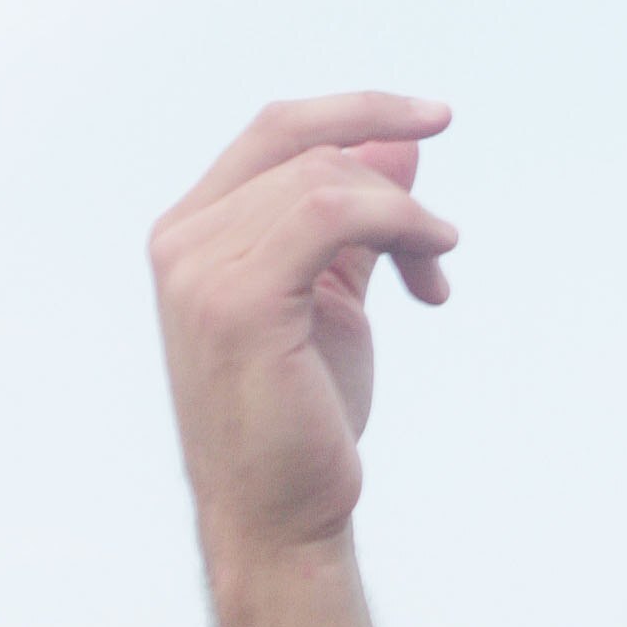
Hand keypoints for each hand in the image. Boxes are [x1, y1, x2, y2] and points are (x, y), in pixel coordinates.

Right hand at [148, 93, 457, 564]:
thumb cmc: (302, 412)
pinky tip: (430, 269)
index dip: (357, 110)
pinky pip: (331, 214)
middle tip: (444, 228)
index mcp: (192, 232)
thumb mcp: (334, 293)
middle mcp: (181, 242)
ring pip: (327, 180)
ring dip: (405, 216)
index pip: (275, 130)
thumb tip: (398, 143)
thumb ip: (356, 219)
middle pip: (304, 144)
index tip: (434, 118)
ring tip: (434, 268)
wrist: (280, 516)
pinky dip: (399, 224)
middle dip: (390, 164)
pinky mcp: (235, 302)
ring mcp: (198, 270)